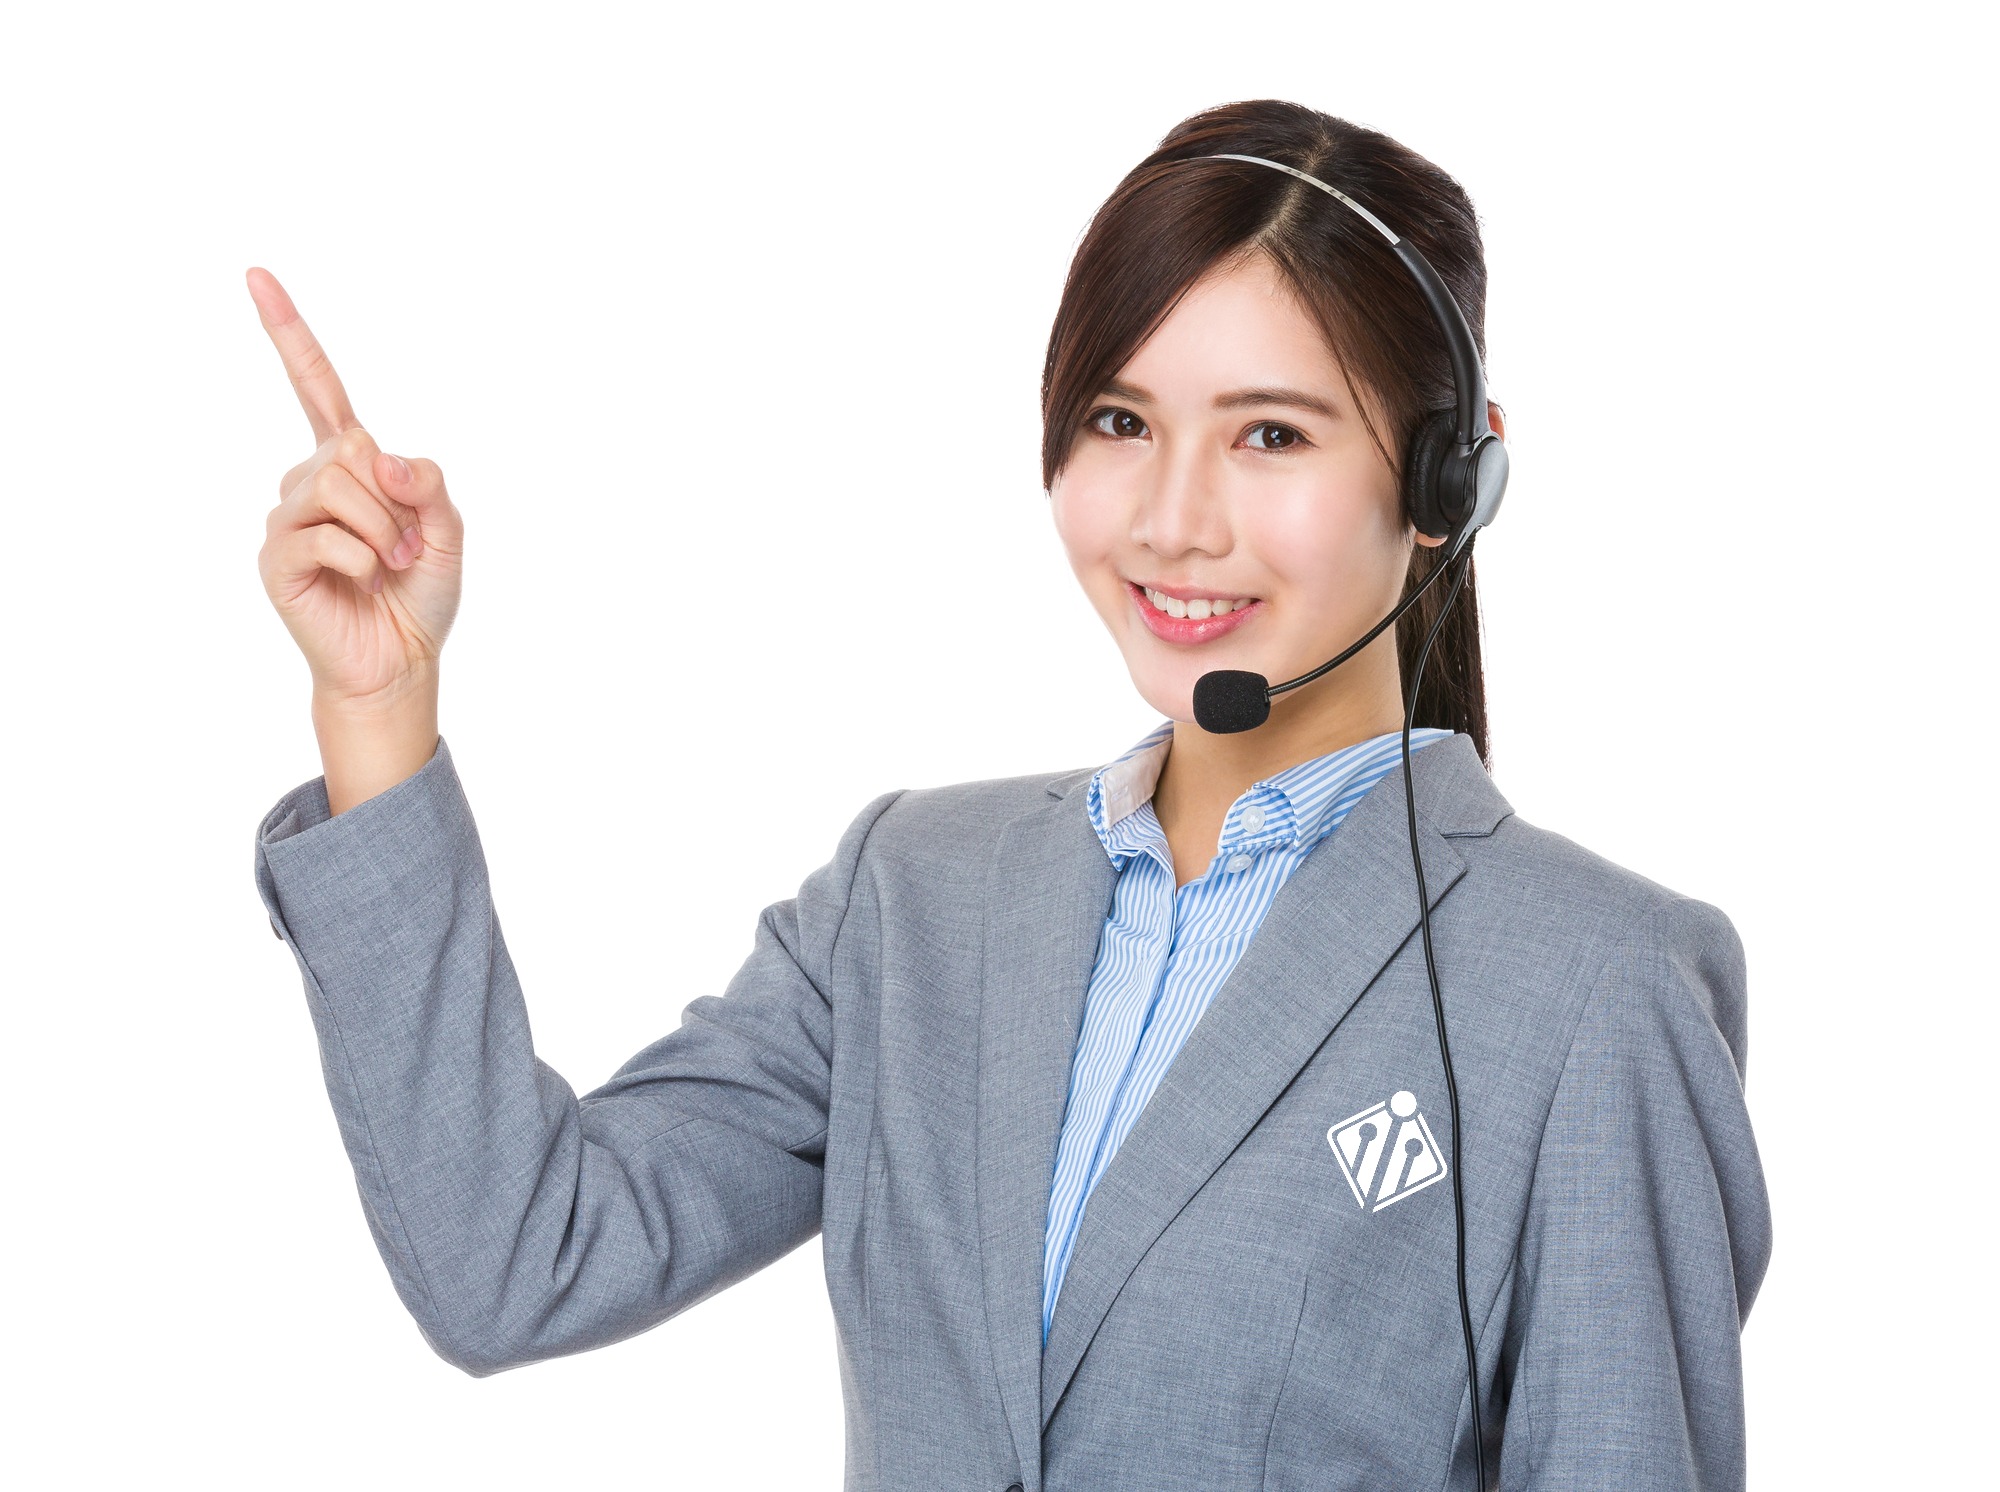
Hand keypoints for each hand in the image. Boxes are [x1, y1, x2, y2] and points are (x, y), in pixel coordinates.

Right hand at [249, 267, 463, 712]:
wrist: (399, 662)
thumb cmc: (420, 595)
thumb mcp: (449, 532)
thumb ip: (429, 484)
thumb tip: (382, 456)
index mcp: (349, 463)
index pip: (317, 387)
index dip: (289, 333)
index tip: (256, 275)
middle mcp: (309, 480)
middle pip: (353, 447)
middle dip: (395, 499)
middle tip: (404, 546)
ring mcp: (287, 518)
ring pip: (339, 485)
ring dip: (382, 530)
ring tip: (387, 565)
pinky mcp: (276, 557)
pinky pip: (327, 536)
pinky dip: (362, 559)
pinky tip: (361, 581)